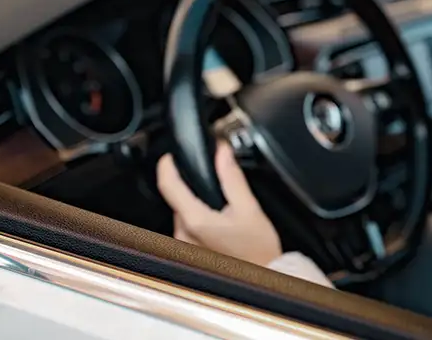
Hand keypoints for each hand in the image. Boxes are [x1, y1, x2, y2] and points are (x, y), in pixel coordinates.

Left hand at [155, 141, 282, 266]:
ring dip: (196, 206)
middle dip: (193, 188)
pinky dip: (198, 222)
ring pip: (182, 215)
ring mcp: (184, 246)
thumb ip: (232, 178)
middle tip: (214, 184)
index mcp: (196, 221)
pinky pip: (187, 229)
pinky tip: (218, 226)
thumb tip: (222, 153)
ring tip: (221, 211)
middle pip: (177, 200)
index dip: (167, 166)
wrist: (264, 277)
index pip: (168, 186)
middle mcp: (184, 235)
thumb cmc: (258, 251)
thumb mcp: (249, 208)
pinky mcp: (188, 253)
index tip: (170, 157)